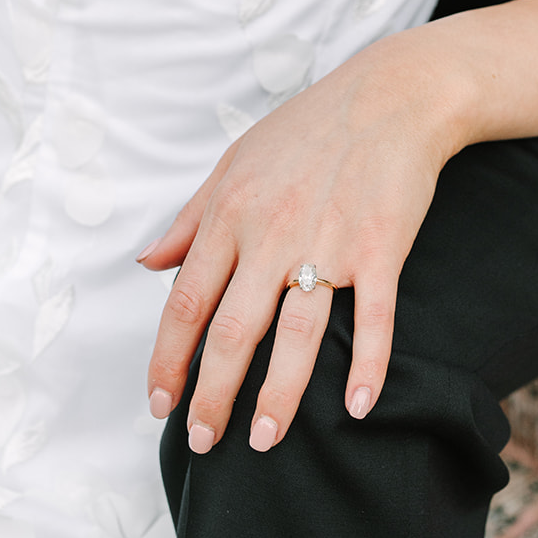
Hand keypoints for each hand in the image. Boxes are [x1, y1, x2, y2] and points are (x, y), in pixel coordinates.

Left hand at [140, 32, 460, 453]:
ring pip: (296, 334)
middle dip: (211, 395)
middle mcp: (273, 233)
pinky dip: (368, 366)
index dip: (168, 359)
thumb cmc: (309, 129)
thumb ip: (190, 217)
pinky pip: (374, 317)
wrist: (392, 95)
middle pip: (232, 331)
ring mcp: (329, 242)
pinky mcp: (381, 246)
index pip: (186, 301)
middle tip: (202, 442)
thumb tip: (146, 262)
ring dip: (278, 396)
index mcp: (231, 213)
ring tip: (263, 441)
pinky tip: (357, 408)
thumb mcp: (235, 160)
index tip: (159, 403)